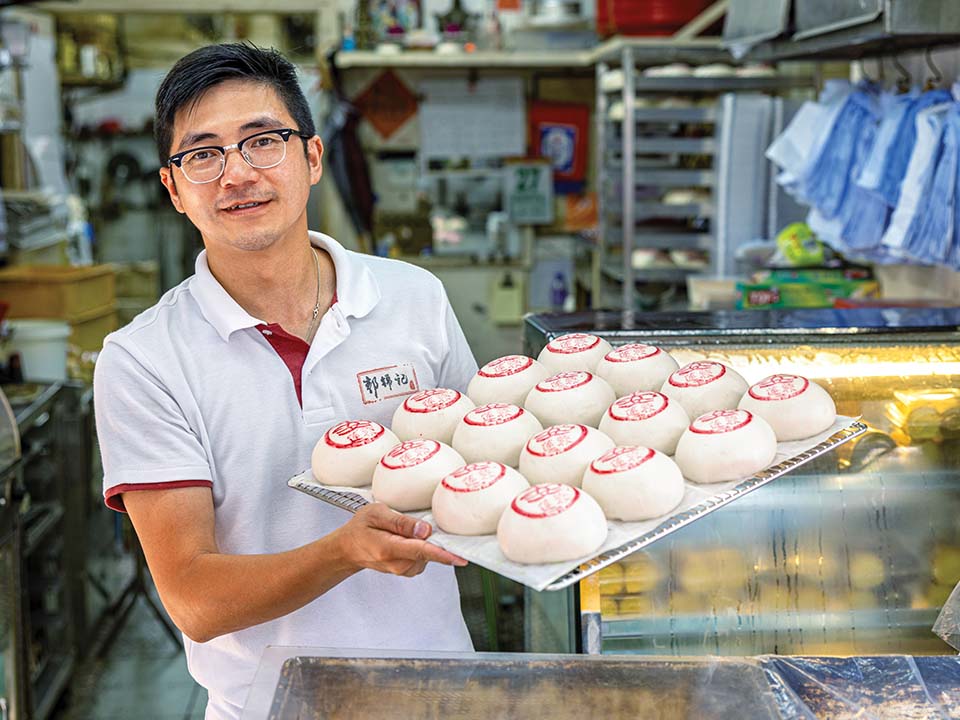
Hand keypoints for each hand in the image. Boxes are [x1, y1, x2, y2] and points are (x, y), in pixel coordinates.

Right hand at [336, 503, 466, 577]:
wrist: (348, 549)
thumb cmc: (360, 528)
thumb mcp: (376, 514)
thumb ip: (401, 522)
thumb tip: (425, 530)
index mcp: (389, 548)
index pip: (422, 552)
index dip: (443, 554)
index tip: (461, 557)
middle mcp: (398, 564)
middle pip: (429, 553)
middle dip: (434, 539)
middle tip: (421, 523)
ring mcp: (404, 570)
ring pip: (428, 555)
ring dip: (426, 542)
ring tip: (404, 531)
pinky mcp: (409, 570)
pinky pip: (425, 558)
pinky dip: (423, 548)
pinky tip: (408, 539)